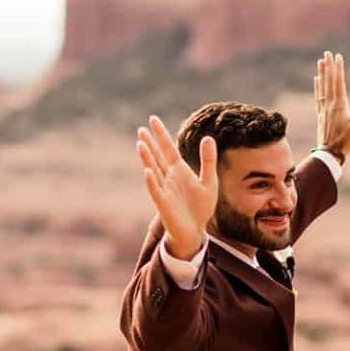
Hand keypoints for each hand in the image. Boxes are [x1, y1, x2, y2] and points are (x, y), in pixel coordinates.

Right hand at [137, 116, 216, 258]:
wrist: (195, 231)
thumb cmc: (200, 207)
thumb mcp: (209, 181)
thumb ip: (208, 160)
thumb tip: (208, 137)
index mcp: (179, 171)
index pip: (168, 149)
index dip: (161, 135)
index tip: (153, 119)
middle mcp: (169, 178)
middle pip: (157, 157)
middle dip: (150, 143)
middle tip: (141, 128)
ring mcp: (164, 190)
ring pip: (153, 170)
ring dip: (147, 158)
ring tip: (140, 144)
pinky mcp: (164, 204)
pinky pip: (156, 191)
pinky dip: (152, 182)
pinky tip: (148, 172)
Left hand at [315, 50, 349, 160]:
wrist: (329, 156)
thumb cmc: (346, 143)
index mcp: (340, 106)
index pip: (339, 83)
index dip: (338, 69)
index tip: (338, 56)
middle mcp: (330, 105)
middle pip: (329, 82)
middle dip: (329, 67)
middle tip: (327, 53)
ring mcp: (324, 111)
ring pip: (322, 88)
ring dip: (322, 74)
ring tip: (320, 61)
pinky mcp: (321, 117)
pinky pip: (318, 98)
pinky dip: (318, 87)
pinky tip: (316, 80)